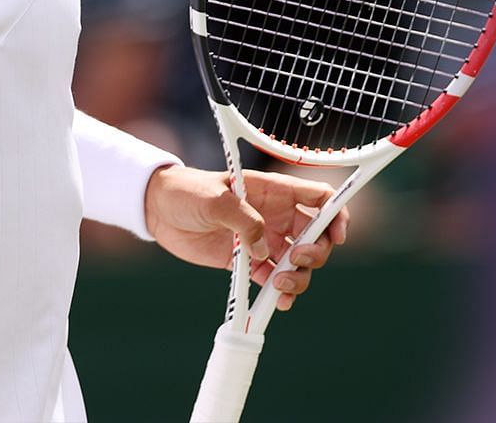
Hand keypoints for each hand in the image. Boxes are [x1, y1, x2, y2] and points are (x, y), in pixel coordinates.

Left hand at [145, 166, 349, 309]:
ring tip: (280, 286)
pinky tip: (276, 304)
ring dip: (299, 277)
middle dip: (316, 252)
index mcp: (275, 192)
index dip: (336, 214)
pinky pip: (273, 280)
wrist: (158, 210)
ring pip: (298, 262)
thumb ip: (245, 221)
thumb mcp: (217, 199)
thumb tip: (263, 250)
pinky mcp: (248, 262)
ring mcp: (264, 240)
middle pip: (317, 236)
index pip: (319, 199)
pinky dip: (280, 295)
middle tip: (296, 260)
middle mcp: (276, 217)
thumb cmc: (188, 192)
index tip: (337, 235)